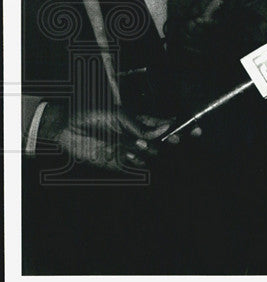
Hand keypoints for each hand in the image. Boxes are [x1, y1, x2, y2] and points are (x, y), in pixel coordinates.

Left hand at [36, 103, 174, 172]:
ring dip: (147, 153)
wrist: (65, 127)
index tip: (185, 132)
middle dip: (164, 144)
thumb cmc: (90, 114)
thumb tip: (163, 129)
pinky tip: (128, 154)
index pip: (162, 126)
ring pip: (148, 157)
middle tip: (165, 142)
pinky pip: (132, 166)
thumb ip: (140, 126)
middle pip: (159, 144)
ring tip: (138, 147)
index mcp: (138, 121)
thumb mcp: (118, 115)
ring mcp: (127, 150)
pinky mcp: (116, 162)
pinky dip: (134, 162)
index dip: (175, 129)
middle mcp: (135, 137)